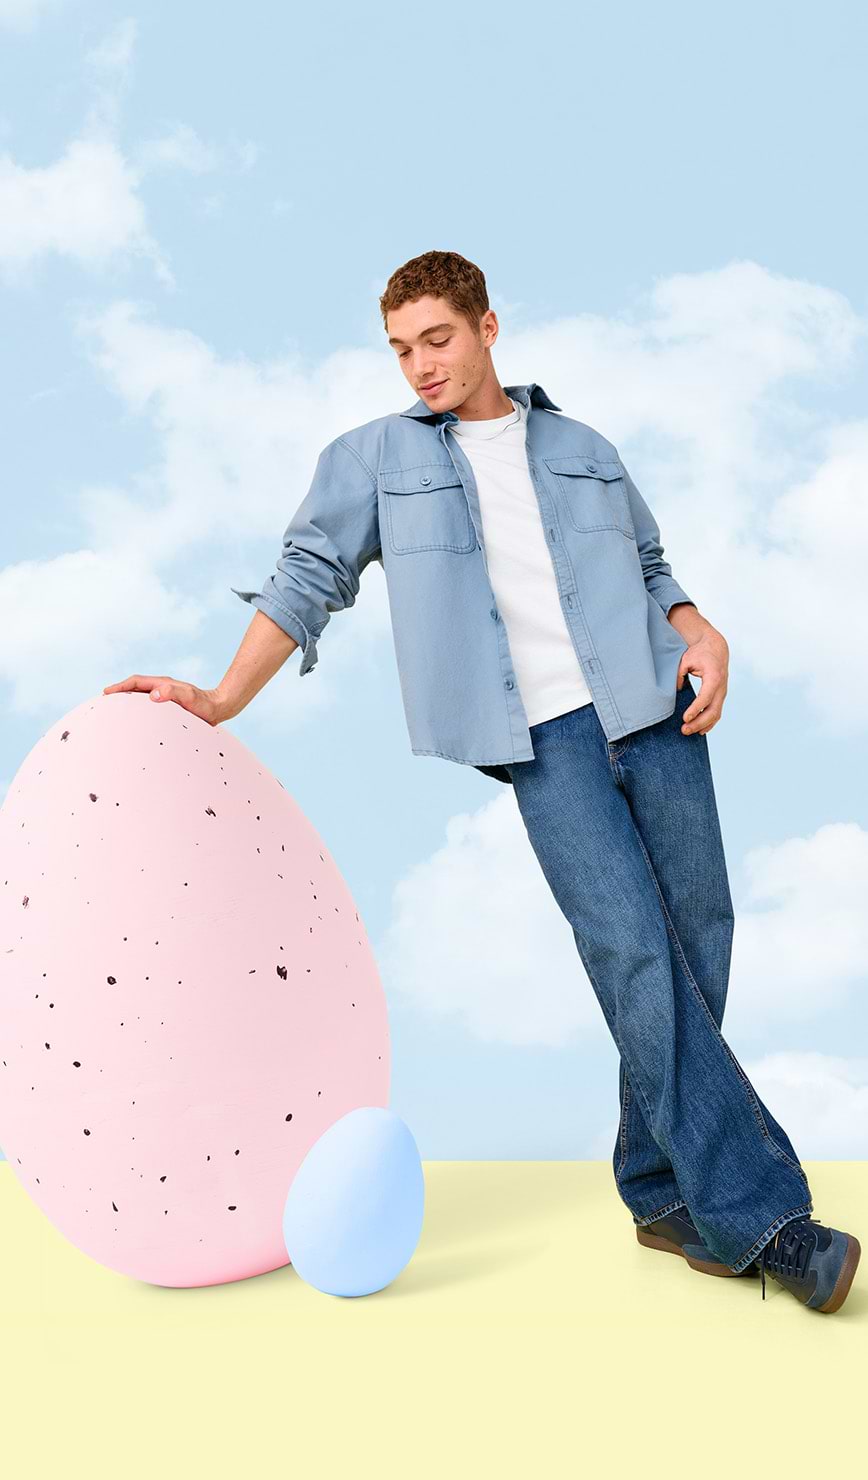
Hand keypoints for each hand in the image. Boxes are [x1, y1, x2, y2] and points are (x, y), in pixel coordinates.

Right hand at [102, 675, 226, 726]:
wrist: (220, 707)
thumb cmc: (205, 705)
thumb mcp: (190, 698)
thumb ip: (173, 693)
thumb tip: (153, 695)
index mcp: (163, 684)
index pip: (136, 682)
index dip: (120, 686)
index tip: (106, 693)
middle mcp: (162, 688)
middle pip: (135, 687)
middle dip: (119, 691)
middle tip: (104, 701)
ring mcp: (165, 696)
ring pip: (141, 695)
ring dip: (127, 700)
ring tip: (115, 710)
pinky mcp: (169, 705)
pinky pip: (148, 705)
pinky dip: (138, 708)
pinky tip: (135, 719)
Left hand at [676, 632, 728, 734]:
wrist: (716, 649)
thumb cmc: (700, 653)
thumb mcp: (686, 660)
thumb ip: (679, 674)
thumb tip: (676, 690)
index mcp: (714, 677)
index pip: (705, 697)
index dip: (696, 709)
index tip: (685, 718)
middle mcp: (721, 687)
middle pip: (713, 710)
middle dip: (699, 723)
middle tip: (684, 730)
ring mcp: (722, 693)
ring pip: (716, 714)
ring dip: (703, 726)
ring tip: (687, 731)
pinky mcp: (720, 696)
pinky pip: (717, 713)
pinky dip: (709, 723)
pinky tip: (699, 731)